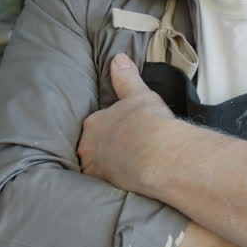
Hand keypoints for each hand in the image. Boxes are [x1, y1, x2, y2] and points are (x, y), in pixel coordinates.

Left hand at [78, 53, 176, 191]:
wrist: (158, 155)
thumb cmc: (149, 122)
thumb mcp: (139, 94)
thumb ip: (126, 78)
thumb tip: (118, 58)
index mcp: (94, 122)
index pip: (95, 125)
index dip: (109, 129)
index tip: (123, 132)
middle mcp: (88, 146)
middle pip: (90, 147)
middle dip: (104, 149)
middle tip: (125, 151)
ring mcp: (95, 168)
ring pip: (95, 167)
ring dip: (106, 167)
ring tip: (126, 169)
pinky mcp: (105, 187)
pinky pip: (104, 185)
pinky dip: (113, 183)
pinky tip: (126, 184)